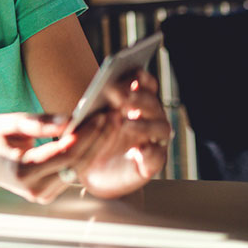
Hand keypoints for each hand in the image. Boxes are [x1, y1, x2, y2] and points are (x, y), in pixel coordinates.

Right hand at [0, 112, 108, 203]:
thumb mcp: (7, 122)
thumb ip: (39, 123)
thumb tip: (72, 120)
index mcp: (22, 171)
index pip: (65, 153)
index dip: (87, 135)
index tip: (103, 115)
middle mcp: (34, 188)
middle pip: (78, 163)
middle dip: (99, 139)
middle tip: (114, 116)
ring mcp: (41, 195)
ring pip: (79, 169)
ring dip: (97, 146)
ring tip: (110, 122)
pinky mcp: (48, 193)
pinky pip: (73, 172)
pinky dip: (86, 153)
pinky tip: (97, 136)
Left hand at [76, 69, 171, 198]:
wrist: (91, 173)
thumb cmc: (90, 140)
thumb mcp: (87, 121)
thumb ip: (92, 108)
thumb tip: (89, 101)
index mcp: (136, 103)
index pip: (146, 84)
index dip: (141, 77)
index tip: (132, 73)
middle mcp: (150, 119)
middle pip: (152, 103)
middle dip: (138, 98)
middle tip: (121, 98)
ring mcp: (154, 141)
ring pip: (160, 127)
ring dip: (144, 124)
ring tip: (125, 124)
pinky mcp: (151, 164)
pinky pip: (156, 157)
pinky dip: (149, 153)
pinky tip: (138, 150)